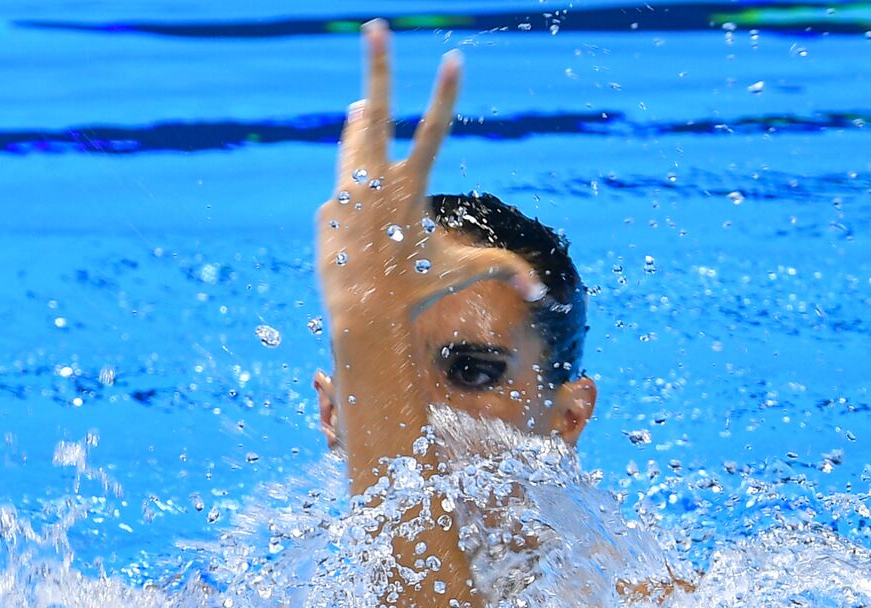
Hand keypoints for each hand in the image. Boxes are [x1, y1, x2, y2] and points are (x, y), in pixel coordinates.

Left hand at [315, 20, 545, 326]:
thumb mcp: (463, 275)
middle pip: (379, 112)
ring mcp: (347, 191)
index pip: (435, 129)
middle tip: (375, 26)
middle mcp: (377, 180)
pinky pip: (345, 201)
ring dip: (359, 126)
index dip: (446, 93)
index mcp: (413, 186)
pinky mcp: (328, 209)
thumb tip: (542, 291)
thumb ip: (504, 270)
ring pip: (355, 148)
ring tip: (360, 106)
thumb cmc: (417, 294)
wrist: (365, 315)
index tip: (454, 58)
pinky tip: (359, 227)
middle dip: (378, 65)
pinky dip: (354, 205)